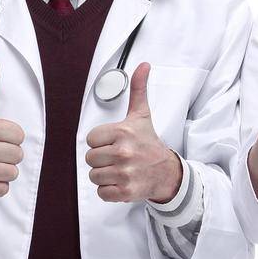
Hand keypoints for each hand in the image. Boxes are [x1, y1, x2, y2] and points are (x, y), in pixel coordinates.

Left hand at [85, 63, 180, 202]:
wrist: (167, 173)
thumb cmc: (149, 144)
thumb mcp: (142, 116)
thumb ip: (138, 90)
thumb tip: (143, 65)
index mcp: (122, 133)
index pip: (90, 140)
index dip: (100, 143)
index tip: (114, 143)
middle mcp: (123, 153)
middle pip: (90, 159)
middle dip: (102, 160)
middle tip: (117, 158)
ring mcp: (125, 173)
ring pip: (94, 176)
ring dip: (105, 176)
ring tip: (119, 170)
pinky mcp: (126, 191)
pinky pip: (102, 193)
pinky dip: (109, 191)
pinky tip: (121, 182)